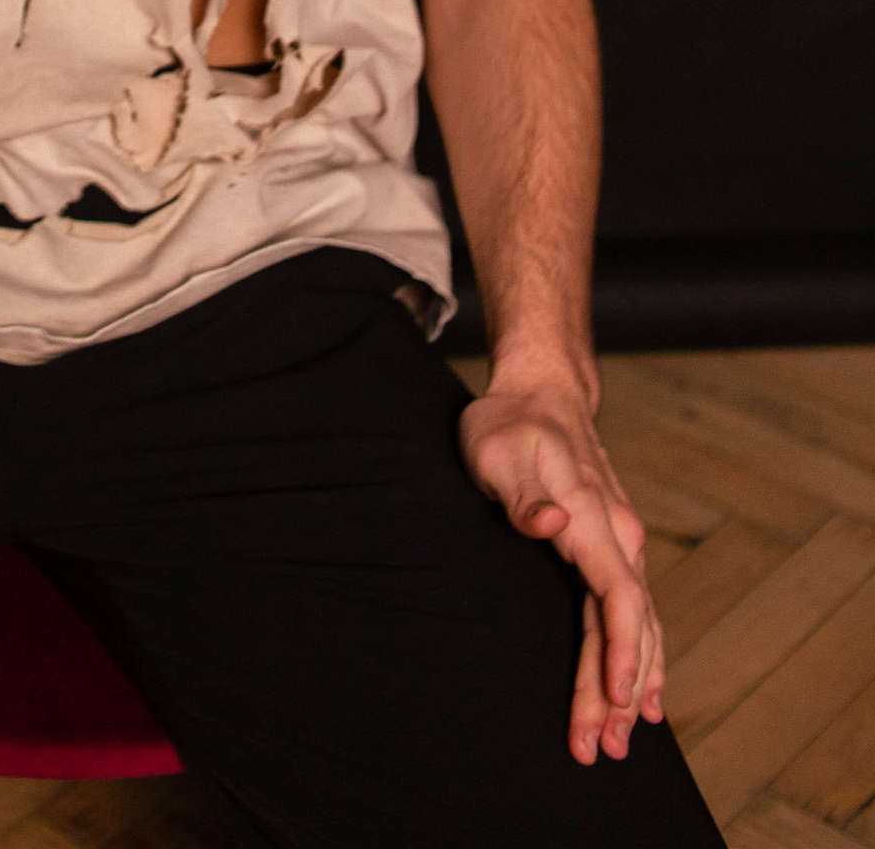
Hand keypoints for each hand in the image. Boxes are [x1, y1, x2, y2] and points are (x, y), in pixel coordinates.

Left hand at [459, 370, 665, 765]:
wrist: (541, 391)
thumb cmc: (509, 422)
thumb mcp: (495, 448)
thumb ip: (523, 495)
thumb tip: (552, 524)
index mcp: (591, 516)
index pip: (618, 594)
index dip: (621, 650)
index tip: (620, 698)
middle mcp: (617, 534)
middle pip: (629, 625)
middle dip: (618, 691)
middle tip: (599, 748)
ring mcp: (620, 542)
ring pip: (636, 626)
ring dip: (632, 685)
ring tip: (618, 740)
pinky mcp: (612, 548)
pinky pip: (632, 613)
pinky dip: (640, 658)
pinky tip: (644, 697)